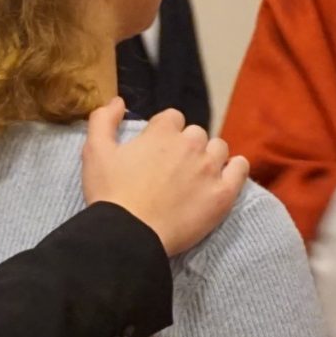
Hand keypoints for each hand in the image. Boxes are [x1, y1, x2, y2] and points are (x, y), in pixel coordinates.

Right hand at [81, 100, 250, 256]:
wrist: (129, 235)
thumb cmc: (110, 194)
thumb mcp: (95, 152)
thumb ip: (103, 120)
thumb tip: (118, 101)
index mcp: (162, 132)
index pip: (172, 118)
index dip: (163, 132)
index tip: (155, 150)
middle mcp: (190, 144)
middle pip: (196, 133)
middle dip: (186, 146)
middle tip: (172, 169)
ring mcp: (210, 168)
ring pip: (218, 148)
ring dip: (209, 156)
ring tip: (195, 176)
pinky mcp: (223, 193)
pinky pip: (241, 168)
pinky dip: (235, 168)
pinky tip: (224, 177)